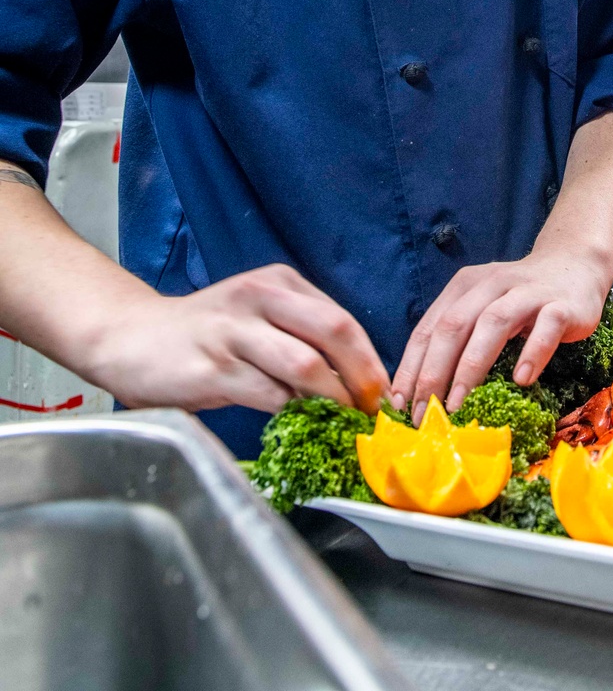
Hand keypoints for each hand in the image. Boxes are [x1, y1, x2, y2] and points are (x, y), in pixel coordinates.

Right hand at [84, 264, 389, 415]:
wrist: (131, 338)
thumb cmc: (205, 334)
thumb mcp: (257, 316)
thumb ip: (300, 335)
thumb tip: (354, 379)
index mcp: (278, 283)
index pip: (342, 319)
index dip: (370, 359)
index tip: (382, 393)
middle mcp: (259, 298)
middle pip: (334, 331)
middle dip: (362, 376)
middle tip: (371, 411)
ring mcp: (234, 332)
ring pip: (305, 365)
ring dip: (333, 400)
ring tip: (342, 424)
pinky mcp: (213, 368)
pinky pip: (268, 396)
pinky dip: (292, 415)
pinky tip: (299, 428)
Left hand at [391, 249, 611, 422]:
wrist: (574, 266)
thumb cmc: (519, 300)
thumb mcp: (482, 310)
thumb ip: (459, 339)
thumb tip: (424, 392)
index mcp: (465, 287)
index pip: (430, 328)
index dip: (411, 366)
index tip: (399, 405)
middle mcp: (492, 284)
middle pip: (455, 325)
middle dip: (434, 372)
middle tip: (425, 413)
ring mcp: (528, 292)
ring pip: (494, 323)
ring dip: (472, 366)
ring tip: (459, 404)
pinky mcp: (561, 305)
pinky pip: (546, 327)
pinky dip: (532, 352)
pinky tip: (521, 380)